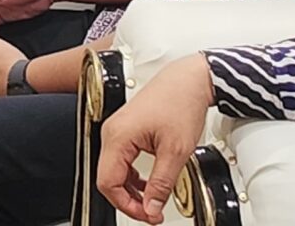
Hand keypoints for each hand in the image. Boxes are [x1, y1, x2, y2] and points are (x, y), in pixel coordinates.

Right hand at [97, 53, 215, 223]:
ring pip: (114, 171)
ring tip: (153, 202)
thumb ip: (161, 183)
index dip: (127, 205)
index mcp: (118, 137)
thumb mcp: (176, 152)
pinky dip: (132, 178)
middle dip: (129, 201)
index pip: (108, 182)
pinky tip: (148, 184)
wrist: (186, 82)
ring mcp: (116, 131)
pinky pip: (121, 161)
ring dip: (131, 190)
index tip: (149, 216)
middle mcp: (111, 133)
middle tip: (153, 214)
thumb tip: (151, 208)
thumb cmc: (179, 105)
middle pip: (108, 178)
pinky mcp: (125, 131)